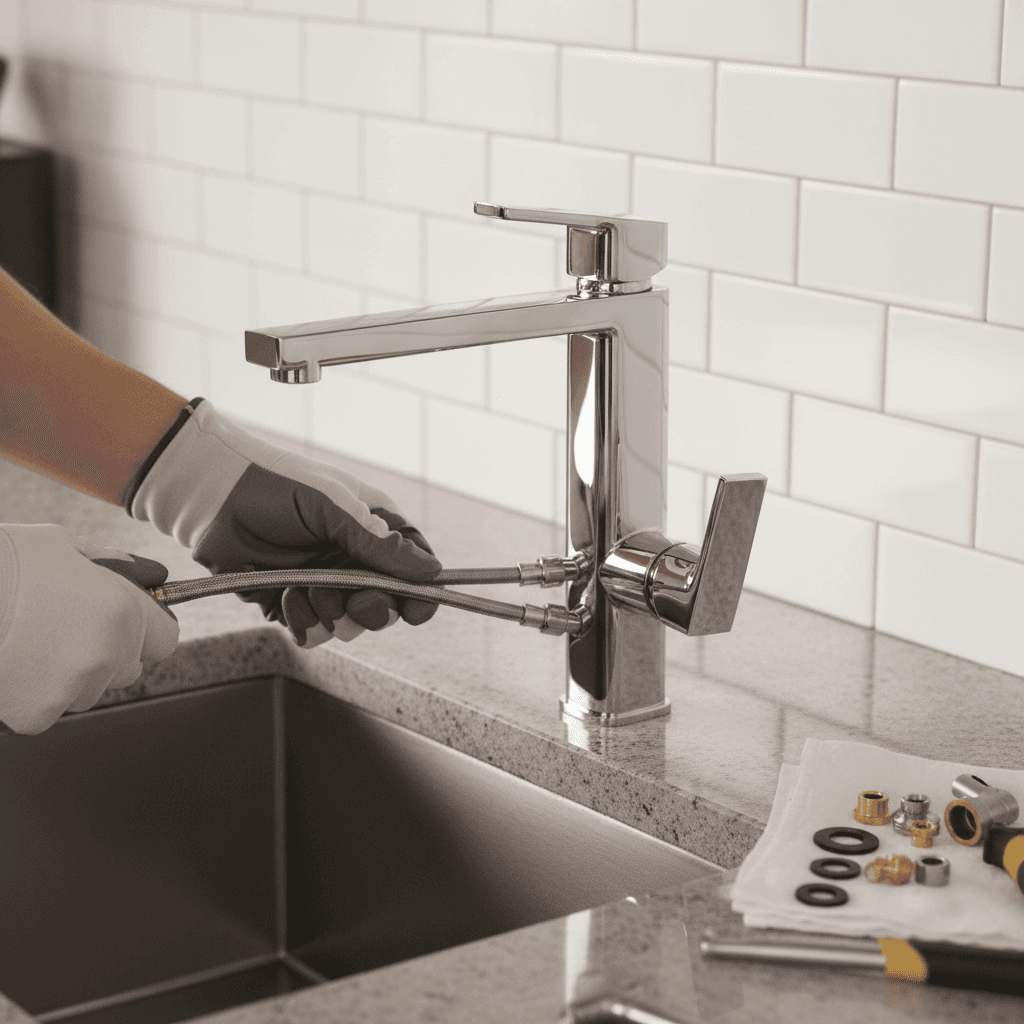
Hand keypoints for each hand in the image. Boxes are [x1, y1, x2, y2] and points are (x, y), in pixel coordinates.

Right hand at [0, 525, 178, 733]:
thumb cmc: (3, 565)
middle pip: (128, 669)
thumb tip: (151, 575)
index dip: (145, 632)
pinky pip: (50, 711)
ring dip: (71, 677)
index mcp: (122, 610)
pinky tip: (14, 667)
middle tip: (65, 632)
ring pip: (89, 692)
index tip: (128, 627)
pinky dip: (34, 697)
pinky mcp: (38, 714)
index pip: (165, 639)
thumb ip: (113, 567)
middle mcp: (107, 652)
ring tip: (31, 645)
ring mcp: (73, 687)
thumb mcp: (62, 548)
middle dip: (107, 654)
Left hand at [126, 400, 441, 647]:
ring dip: (330, 611)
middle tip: (356, 601)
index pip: (414, 568)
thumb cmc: (276, 485)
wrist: (212, 498)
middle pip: (386, 605)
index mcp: (374, 528)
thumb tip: (430, 572)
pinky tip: (287, 596)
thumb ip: (378, 543)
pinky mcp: (292, 603)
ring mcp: (324, 583)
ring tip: (304, 586)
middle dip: (372, 609)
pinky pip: (313, 632)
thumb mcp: (333, 506)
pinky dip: (303, 621)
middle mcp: (354, 559)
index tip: (415, 609)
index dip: (419, 593)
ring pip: (349, 625)